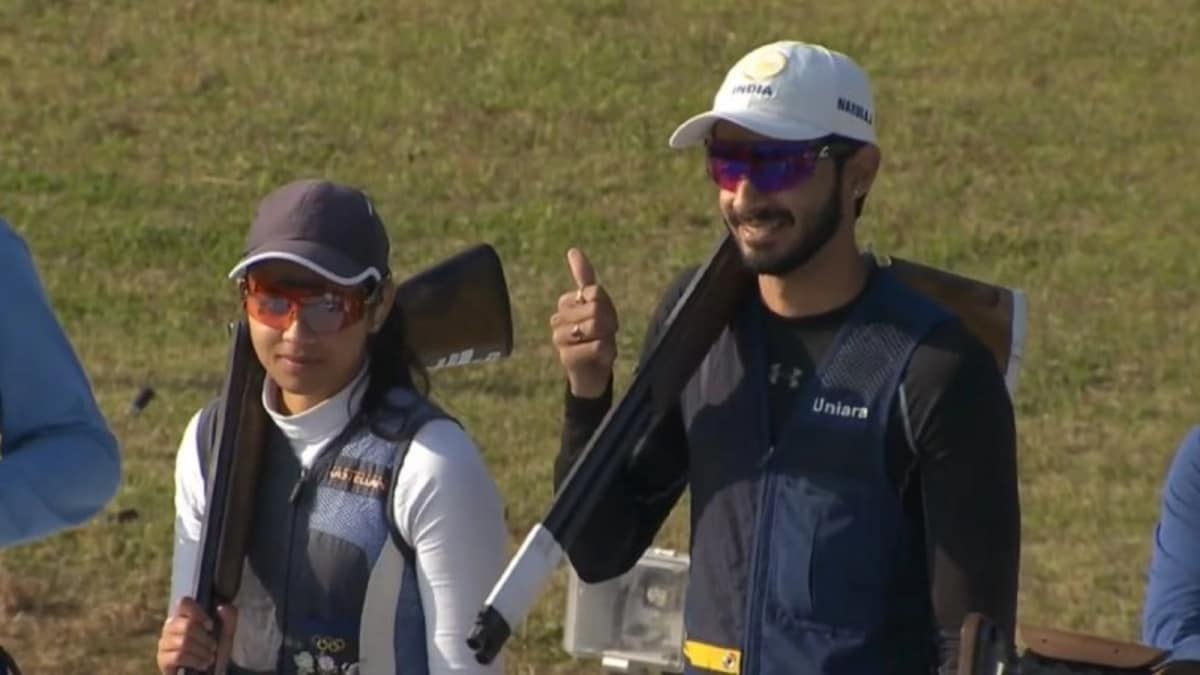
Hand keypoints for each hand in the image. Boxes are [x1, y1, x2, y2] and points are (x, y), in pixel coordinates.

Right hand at [156, 597, 236, 673]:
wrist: (211, 671)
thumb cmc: (215, 649)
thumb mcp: (226, 632)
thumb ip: (229, 617)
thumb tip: (222, 607)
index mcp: (184, 615)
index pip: (183, 603)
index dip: (198, 613)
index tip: (210, 626)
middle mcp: (170, 627)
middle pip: (187, 625)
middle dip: (205, 638)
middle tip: (213, 647)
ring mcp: (164, 643)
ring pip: (183, 642)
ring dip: (202, 651)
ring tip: (210, 658)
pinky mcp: (162, 659)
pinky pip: (179, 656)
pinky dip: (195, 661)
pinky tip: (202, 665)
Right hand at [550, 248, 618, 398]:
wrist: (592, 374)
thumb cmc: (596, 337)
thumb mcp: (597, 306)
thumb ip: (585, 278)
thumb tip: (572, 249)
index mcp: (565, 303)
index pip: (594, 292)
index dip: (608, 306)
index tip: (606, 320)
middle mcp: (558, 319)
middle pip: (596, 309)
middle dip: (609, 323)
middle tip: (605, 335)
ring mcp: (560, 338)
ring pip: (595, 326)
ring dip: (607, 338)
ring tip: (600, 346)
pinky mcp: (567, 357)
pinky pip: (597, 346)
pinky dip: (606, 352)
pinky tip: (600, 358)